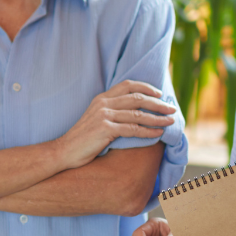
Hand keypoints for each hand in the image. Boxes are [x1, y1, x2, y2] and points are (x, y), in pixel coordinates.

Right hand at [56, 80, 175, 168]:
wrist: (64, 151)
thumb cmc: (83, 138)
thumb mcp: (96, 119)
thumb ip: (111, 112)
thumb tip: (134, 112)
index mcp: (101, 98)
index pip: (128, 85)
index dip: (146, 87)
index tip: (159, 93)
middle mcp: (103, 103)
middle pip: (137, 98)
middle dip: (157, 103)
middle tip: (172, 108)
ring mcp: (104, 115)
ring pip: (138, 113)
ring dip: (157, 118)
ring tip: (170, 121)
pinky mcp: (105, 129)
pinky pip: (133, 129)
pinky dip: (148, 131)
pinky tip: (158, 133)